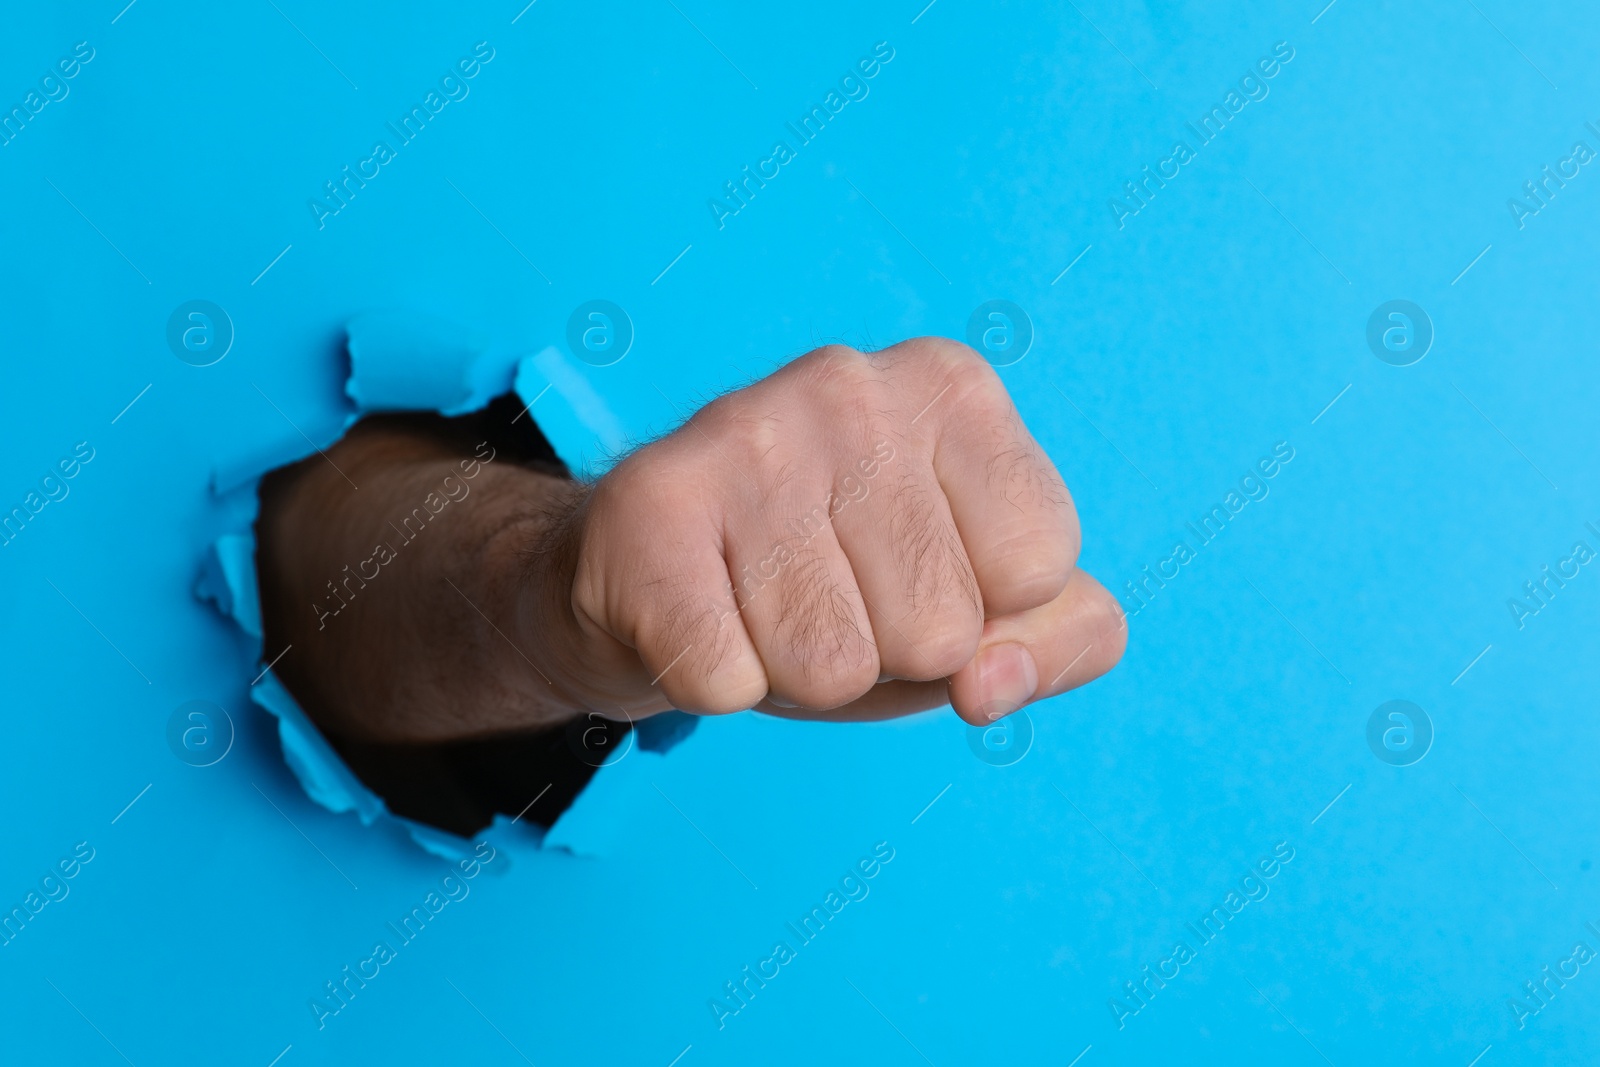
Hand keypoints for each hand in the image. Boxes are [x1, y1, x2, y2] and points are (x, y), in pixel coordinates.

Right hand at [538, 338, 1125, 725]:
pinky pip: (729, 682)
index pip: (1039, 567)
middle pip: (939, 630)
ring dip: (796, 673)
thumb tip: (991, 686)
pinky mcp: (652, 504)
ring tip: (758, 606)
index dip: (982, 612)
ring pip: (833, 666)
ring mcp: (745, 432)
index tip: (914, 571)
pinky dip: (717, 681)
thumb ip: (1058, 640)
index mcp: (951, 387)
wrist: (644, 572)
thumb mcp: (978, 603)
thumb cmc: (835, 583)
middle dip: (885, 654)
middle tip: (823, 596)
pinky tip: (697, 615)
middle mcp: (852, 385)